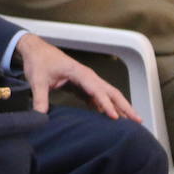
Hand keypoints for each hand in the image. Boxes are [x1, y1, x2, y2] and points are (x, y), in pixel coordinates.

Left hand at [17, 34, 138, 119]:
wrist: (35, 50)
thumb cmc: (39, 61)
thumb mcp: (37, 80)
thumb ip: (40, 98)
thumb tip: (40, 116)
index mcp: (79, 72)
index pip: (97, 90)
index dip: (106, 104)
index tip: (114, 117)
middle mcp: (87, 75)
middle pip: (111, 91)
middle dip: (125, 106)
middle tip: (137, 121)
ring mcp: (87, 80)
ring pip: (108, 94)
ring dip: (120, 107)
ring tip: (130, 123)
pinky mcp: (83, 85)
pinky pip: (99, 97)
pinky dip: (107, 106)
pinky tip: (111, 117)